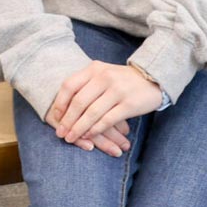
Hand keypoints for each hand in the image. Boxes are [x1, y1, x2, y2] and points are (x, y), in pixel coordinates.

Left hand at [48, 62, 162, 150]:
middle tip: (61, 133)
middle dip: (67, 120)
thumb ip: (85, 85)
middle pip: (79, 102)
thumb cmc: (121, 80)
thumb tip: (63, 107)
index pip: (69, 86)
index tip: (55, 117)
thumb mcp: (102, 74)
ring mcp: (117, 90)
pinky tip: (89, 136)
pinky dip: (95, 130)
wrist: (152, 78)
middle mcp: (104, 77)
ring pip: (92, 113)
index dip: (60, 103)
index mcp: (94, 69)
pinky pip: (107, 120)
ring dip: (79, 128)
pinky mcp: (128, 104)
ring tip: (71, 138)